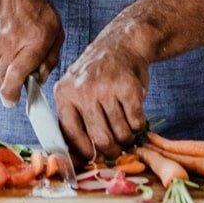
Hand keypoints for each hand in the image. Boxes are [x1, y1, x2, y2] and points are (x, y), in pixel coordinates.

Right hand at [0, 0, 63, 107]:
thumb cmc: (34, 8)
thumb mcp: (55, 28)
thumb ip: (51, 57)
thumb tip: (39, 80)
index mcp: (36, 39)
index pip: (16, 78)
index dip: (11, 95)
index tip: (12, 101)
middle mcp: (12, 40)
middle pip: (0, 81)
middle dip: (8, 84)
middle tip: (15, 74)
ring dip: (0, 69)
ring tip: (10, 49)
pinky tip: (0, 40)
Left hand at [54, 30, 149, 160]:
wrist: (123, 42)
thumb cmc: (98, 74)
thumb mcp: (76, 89)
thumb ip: (73, 119)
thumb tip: (75, 159)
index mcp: (64, 94)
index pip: (71, 135)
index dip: (84, 153)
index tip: (93, 157)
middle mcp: (83, 91)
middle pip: (100, 139)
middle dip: (112, 151)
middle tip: (117, 150)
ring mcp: (106, 88)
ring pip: (120, 133)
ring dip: (127, 138)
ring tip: (127, 131)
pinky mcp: (128, 87)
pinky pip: (136, 121)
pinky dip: (138, 125)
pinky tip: (135, 116)